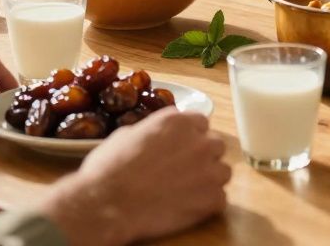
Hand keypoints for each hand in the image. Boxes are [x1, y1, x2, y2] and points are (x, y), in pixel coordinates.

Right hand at [42, 109, 229, 245]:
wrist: (106, 204)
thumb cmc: (108, 169)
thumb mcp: (126, 135)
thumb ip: (151, 131)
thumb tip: (155, 136)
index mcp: (179, 121)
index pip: (200, 123)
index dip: (190, 137)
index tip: (181, 148)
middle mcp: (200, 141)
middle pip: (215, 145)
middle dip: (202, 157)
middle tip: (183, 171)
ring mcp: (210, 170)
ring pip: (223, 171)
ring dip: (209, 180)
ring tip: (186, 192)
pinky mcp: (212, 199)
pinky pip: (220, 199)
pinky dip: (207, 205)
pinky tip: (187, 208)